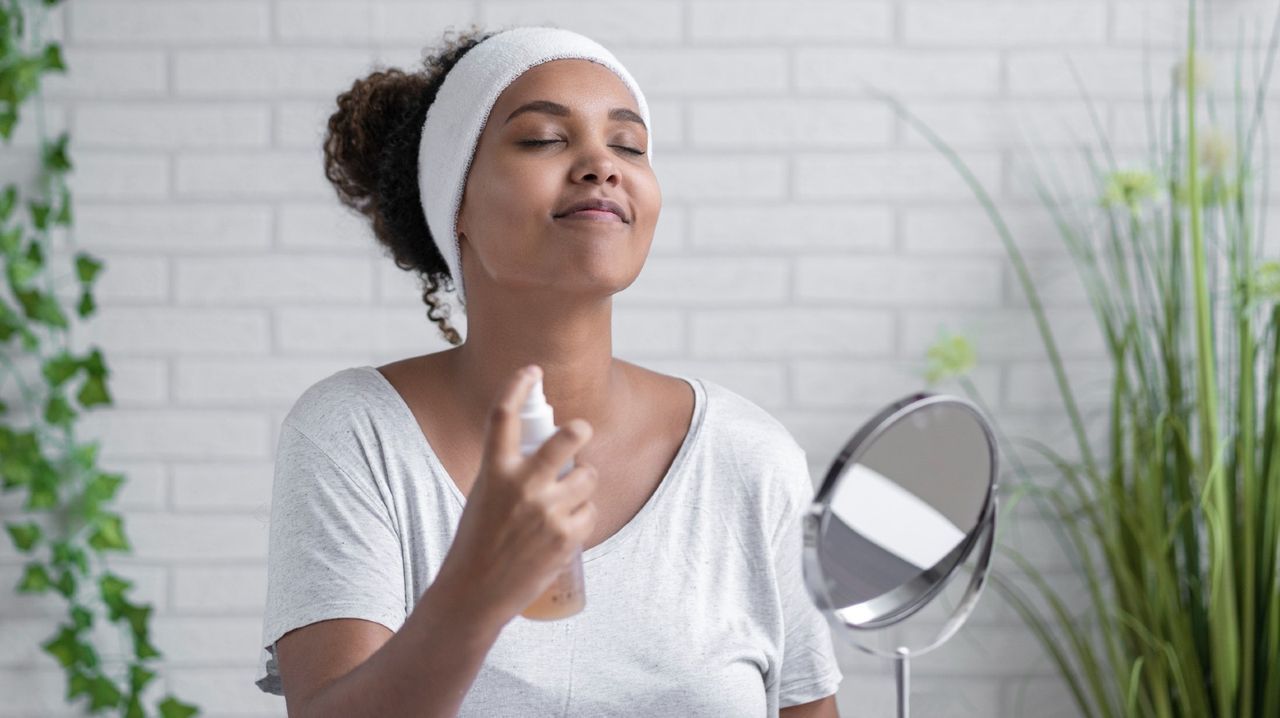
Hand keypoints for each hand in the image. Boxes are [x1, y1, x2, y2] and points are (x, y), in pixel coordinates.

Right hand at [436, 365, 598, 623]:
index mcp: (494, 471)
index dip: (518, 386)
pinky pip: (591, 511)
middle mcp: (522, 484)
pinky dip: (582, 518)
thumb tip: (547, 455)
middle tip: (580, 432)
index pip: (504, 417)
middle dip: (580, 431)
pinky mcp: (567, 535)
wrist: (474, 593)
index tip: (530, 371)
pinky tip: (564, 531)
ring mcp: (547, 509)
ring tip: (565, 500)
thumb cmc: (477, 543)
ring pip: (587, 476)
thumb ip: (510, 474)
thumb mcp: (483, 497)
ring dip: (582, 484)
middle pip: (568, 438)